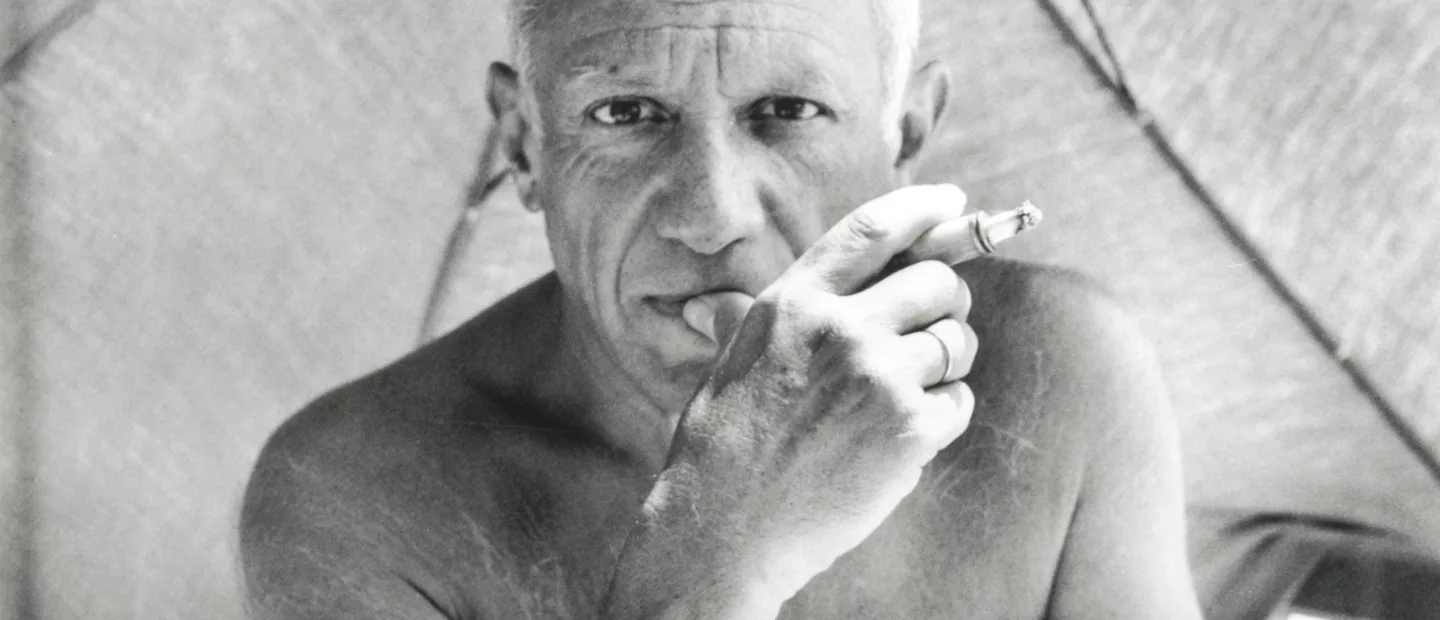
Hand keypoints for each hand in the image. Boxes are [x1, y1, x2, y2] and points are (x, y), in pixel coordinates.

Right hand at [655, 184, 980, 608]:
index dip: (922, 208)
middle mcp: (841, 327)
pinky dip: (943, 414)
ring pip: (958, 340)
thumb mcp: (727, 364)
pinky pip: (960, 400)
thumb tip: (722, 303)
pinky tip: (902, 435)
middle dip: (946, 299)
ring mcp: (879, 376)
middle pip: (938, 279)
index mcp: (795, 301)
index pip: (874, 229)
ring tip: (905, 391)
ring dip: (948, 360)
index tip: (952, 203)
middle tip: (930, 325)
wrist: (723, 528)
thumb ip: (749, 323)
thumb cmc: (719, 447)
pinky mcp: (908, 428)